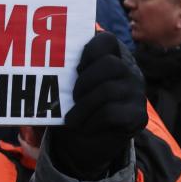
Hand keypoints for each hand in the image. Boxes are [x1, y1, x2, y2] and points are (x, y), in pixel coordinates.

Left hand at [51, 32, 147, 177]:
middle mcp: (130, 72)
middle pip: (110, 64)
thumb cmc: (77, 105)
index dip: (89, 51)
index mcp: (114, 57)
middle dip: (84, 82)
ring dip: (84, 107)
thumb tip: (42, 67)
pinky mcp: (138, 116)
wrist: (90, 141)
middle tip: (73, 97)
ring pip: (108, 91)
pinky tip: (85, 127)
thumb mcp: (71, 85)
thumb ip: (66, 70)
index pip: (107, 40)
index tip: (76, 68)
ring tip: (72, 119)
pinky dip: (92, 122)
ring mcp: (137, 94)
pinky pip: (111, 114)